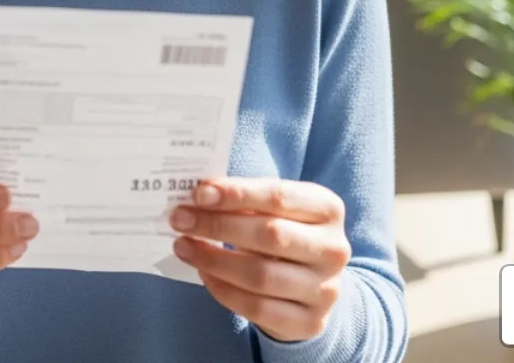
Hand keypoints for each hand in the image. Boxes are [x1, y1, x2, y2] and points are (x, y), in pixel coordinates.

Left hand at [169, 178, 351, 343]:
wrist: (314, 284)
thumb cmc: (286, 233)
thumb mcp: (276, 209)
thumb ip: (246, 199)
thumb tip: (199, 195)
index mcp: (328, 209)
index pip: (278, 196)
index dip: (237, 193)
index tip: (199, 193)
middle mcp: (334, 249)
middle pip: (270, 234)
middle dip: (217, 225)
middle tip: (180, 219)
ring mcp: (325, 289)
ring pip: (260, 274)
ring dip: (213, 259)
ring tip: (183, 246)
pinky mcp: (310, 321)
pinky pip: (257, 307)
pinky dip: (223, 290)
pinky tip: (204, 273)